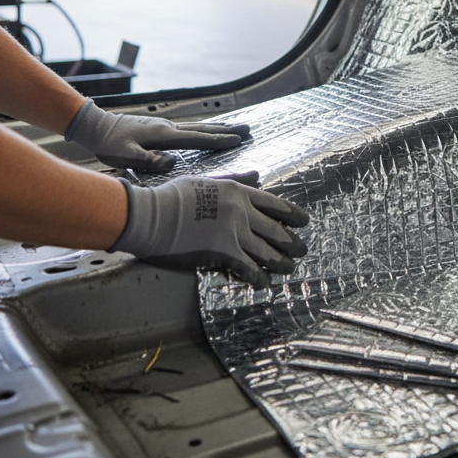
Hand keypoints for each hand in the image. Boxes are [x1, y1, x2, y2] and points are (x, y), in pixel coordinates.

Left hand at [65, 98, 250, 171]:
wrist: (96, 126)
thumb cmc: (109, 144)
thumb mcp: (125, 155)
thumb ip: (149, 160)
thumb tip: (172, 162)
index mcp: (164, 135)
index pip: (197, 139)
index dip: (218, 140)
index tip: (239, 141)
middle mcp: (169, 128)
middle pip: (204, 129)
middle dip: (227, 130)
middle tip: (248, 129)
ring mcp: (166, 126)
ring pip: (198, 126)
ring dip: (219, 127)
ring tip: (237, 126)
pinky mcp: (161, 127)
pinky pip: (189, 128)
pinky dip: (204, 128)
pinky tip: (208, 129)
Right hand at [111, 174, 308, 286]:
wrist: (152, 215)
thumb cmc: (173, 196)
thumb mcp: (208, 180)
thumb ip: (235, 179)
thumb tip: (258, 175)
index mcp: (239, 192)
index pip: (274, 204)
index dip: (293, 214)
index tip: (305, 221)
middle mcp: (242, 212)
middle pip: (276, 229)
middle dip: (292, 242)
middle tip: (302, 249)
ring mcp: (234, 233)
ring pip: (267, 251)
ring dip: (282, 262)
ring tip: (291, 268)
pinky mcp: (223, 253)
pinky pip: (248, 268)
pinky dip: (259, 277)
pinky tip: (264, 282)